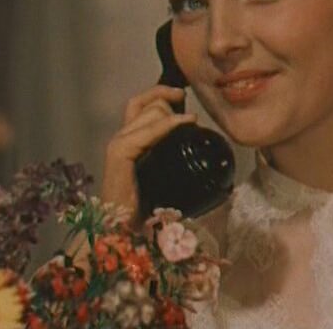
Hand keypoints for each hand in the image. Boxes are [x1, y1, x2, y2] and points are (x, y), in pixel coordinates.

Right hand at [100, 85, 196, 228]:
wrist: (124, 237)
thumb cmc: (146, 216)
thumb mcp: (168, 184)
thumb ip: (180, 171)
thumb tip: (213, 167)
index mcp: (131, 145)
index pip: (140, 106)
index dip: (160, 95)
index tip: (182, 96)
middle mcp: (122, 141)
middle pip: (142, 103)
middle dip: (166, 100)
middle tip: (189, 114)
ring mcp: (119, 146)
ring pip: (146, 112)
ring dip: (171, 113)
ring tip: (190, 123)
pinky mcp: (119, 155)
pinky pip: (145, 131)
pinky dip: (167, 124)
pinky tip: (185, 123)